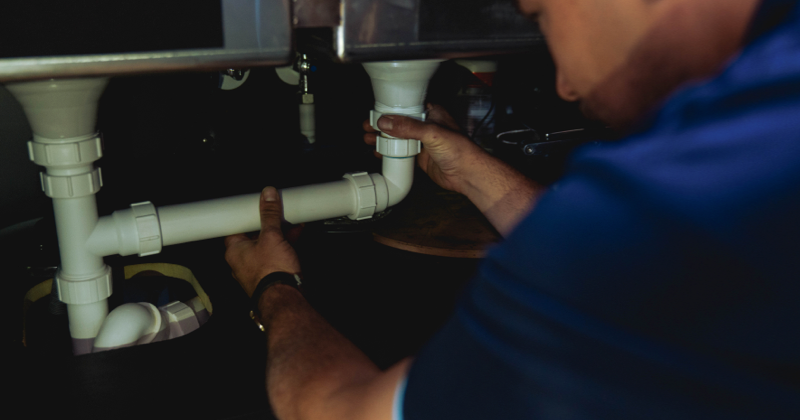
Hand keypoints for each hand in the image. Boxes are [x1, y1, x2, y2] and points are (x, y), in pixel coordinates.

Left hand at [224, 187, 301, 296]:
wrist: (286, 297)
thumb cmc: (271, 273)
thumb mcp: (271, 236)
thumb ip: (270, 215)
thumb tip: (267, 196)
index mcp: (235, 251)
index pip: (236, 227)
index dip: (247, 216)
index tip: (255, 207)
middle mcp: (243, 261)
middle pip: (254, 235)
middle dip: (268, 224)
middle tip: (277, 212)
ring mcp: (258, 269)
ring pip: (267, 245)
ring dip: (279, 234)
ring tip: (292, 222)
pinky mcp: (272, 274)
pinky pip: (277, 255)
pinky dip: (285, 245)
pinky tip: (296, 236)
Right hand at [362, 104, 484, 194]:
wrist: (466, 174)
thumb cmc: (460, 150)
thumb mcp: (432, 133)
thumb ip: (408, 127)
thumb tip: (386, 122)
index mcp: (432, 113)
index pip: (407, 105)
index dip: (391, 108)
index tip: (376, 111)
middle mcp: (426, 126)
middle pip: (399, 122)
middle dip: (382, 124)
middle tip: (368, 126)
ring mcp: (422, 142)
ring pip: (398, 137)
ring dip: (383, 138)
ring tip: (368, 138)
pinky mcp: (420, 157)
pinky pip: (401, 152)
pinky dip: (389, 152)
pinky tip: (379, 152)